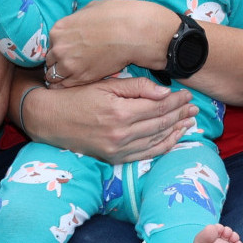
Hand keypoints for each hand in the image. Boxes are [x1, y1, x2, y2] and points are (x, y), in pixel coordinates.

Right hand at [23, 78, 194, 163]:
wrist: (48, 119)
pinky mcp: (113, 158)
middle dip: (180, 114)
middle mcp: (121, 134)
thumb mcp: (105, 84)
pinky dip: (162, 147)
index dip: (176, 101)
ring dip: (176, 131)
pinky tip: (174, 139)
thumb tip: (165, 92)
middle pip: (160, 124)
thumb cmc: (76, 97)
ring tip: (190, 122)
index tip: (187, 94)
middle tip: (194, 107)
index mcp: (120, 112)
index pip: (158, 107)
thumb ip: (136, 87)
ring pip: (156, 140)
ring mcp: (117, 149)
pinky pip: (145, 155)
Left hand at [46, 0, 175, 87]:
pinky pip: (64, 86)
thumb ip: (77, 19)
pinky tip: (77, 82)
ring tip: (75, 74)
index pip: (51, 43)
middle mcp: (58, 48)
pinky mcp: (80, 79)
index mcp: (58, 30)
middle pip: (50, 60)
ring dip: (62, 75)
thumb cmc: (117, 17)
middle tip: (74, 62)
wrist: (133, 34)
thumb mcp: (91, 8)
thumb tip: (77, 23)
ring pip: (53, 76)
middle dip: (60, 61)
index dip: (61, 47)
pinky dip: (68, 85)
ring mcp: (68, 65)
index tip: (70, 50)